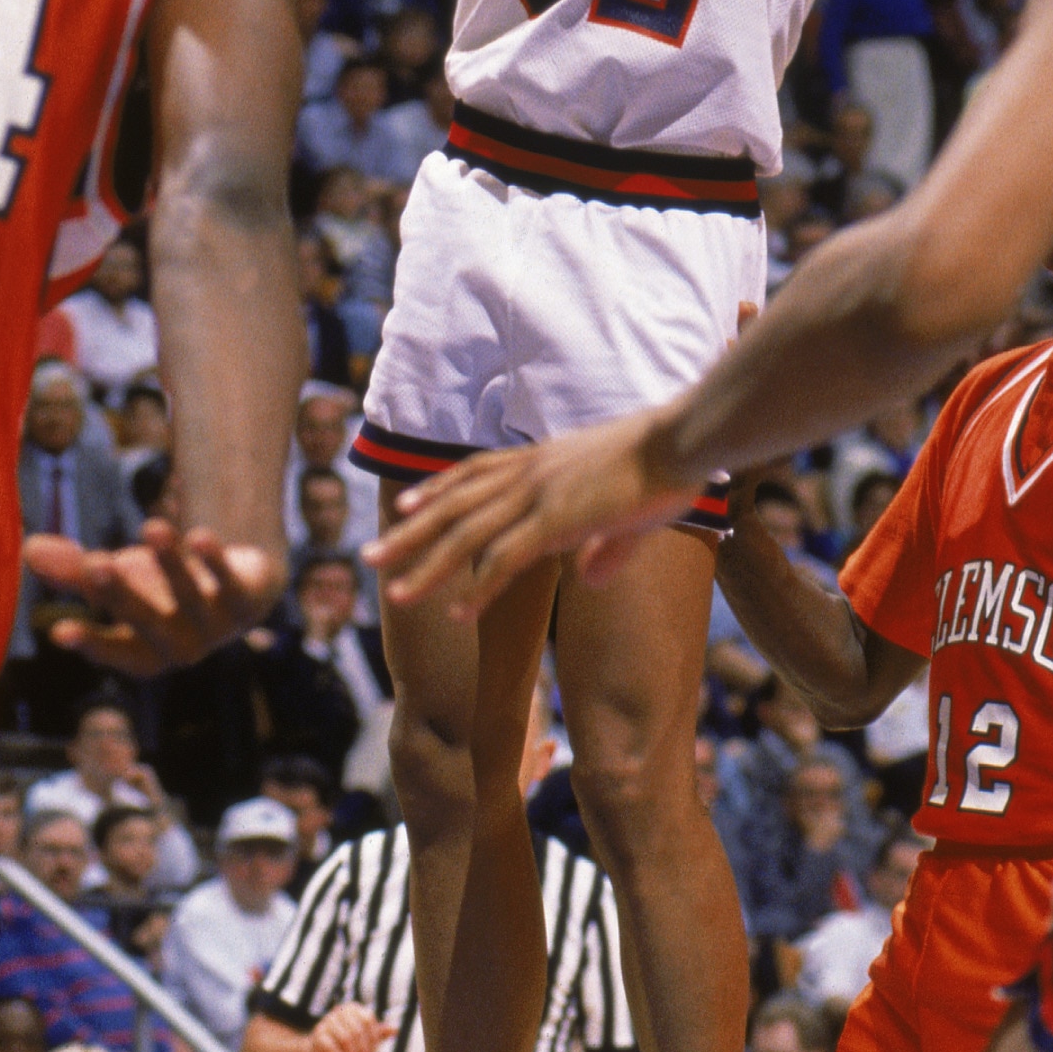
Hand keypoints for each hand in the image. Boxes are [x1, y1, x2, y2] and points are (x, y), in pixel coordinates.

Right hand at [28, 518, 284, 671]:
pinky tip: (200, 535)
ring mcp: (216, 628)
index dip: (90, 642)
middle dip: (121, 594)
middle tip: (94, 563)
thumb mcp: (121, 579)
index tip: (59, 630)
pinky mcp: (246, 603)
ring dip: (172, 564)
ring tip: (152, 526)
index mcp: (144, 651)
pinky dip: (217, 562)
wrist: (241, 586)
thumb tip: (29, 548)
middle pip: (147, 622)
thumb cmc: (165, 590)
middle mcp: (179, 646)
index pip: (113, 651)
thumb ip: (77, 570)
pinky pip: (231, 585)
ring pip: (190, 598)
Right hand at [308, 1001, 395, 1051]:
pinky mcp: (318, 1034)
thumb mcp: (363, 1039)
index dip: (373, 1037)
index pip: (368, 1020)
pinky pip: (332, 1047)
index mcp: (352, 1008)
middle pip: (358, 1030)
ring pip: (346, 1039)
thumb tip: (396, 1030)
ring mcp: (327, 1021)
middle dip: (364, 1049)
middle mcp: (339, 1010)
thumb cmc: (345, 1045)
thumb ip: (378, 1034)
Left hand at [372, 410, 689, 614]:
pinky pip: (504, 559)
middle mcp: (530, 473)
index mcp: (543, 459)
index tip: (405, 504)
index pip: (475, 470)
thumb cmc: (668, 464)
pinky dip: (477, 587)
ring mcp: (539, 495)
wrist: (683, 439)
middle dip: (408, 533)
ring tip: (395, 594)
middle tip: (369, 556)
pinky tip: (457, 612)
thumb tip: (590, 577)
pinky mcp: (556, 520)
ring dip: (427, 567)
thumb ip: (607, 546)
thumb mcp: (630, 507)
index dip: (436, 489)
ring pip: (467, 536)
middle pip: (454, 505)